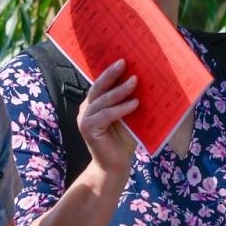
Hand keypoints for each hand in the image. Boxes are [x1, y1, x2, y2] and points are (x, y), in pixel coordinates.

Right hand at [77, 59, 138, 174]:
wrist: (115, 166)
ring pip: (103, 100)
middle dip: (111, 74)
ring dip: (120, 90)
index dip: (110, 71)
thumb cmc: (123, 141)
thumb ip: (127, 101)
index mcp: (93, 104)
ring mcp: (85, 119)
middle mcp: (85, 109)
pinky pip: (106, 114)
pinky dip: (121, 108)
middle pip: (98, 87)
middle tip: (124, 63)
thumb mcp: (127, 117)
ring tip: (135, 81)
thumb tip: (141, 81)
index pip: (100, 84)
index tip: (123, 59)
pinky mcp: (88, 129)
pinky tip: (134, 103)